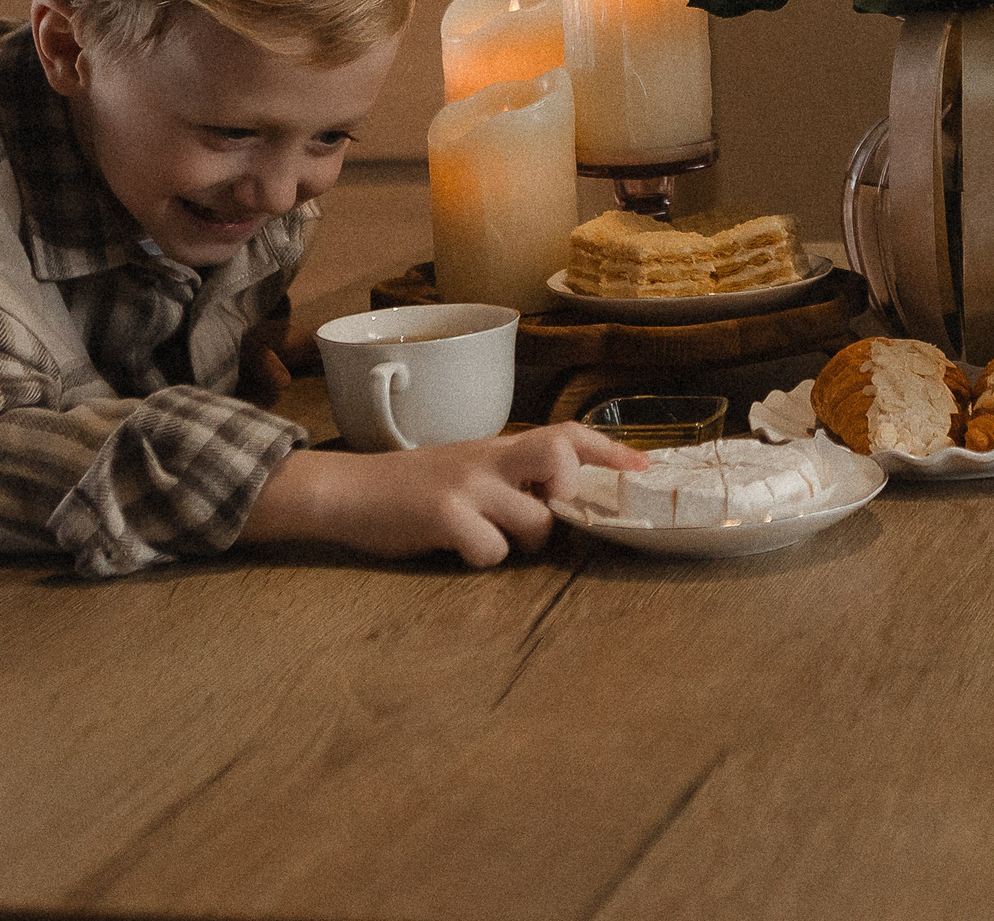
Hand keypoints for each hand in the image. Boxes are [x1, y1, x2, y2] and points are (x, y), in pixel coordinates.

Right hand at [243, 423, 649, 566]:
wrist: (348, 491)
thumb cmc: (413, 487)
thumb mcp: (470, 467)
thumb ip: (513, 476)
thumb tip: (567, 499)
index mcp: (500, 447)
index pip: (566, 433)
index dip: (610, 450)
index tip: (646, 469)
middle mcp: (489, 459)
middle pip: (558, 453)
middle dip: (573, 489)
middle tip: (557, 511)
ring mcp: (467, 486)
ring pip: (535, 520)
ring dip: (526, 542)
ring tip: (493, 539)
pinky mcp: (443, 517)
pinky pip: (491, 550)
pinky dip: (484, 560)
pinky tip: (459, 552)